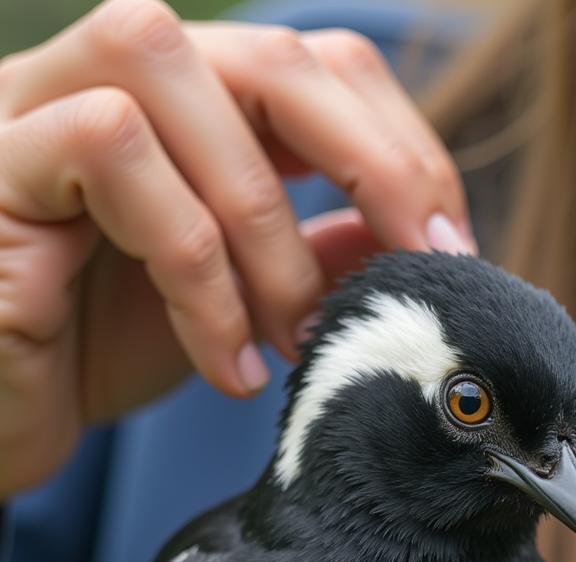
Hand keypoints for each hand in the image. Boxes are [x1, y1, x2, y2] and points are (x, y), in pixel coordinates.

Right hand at [0, 0, 473, 498]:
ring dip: (271, 233)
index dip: (403, 147)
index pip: (322, 67)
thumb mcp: (241, 302)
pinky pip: (110, 156)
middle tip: (417, 269)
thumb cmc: (107, 349)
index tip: (449, 250)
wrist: (0, 414)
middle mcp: (118, 80)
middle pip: (271, 52)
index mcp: (192, 107)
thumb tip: (412, 237)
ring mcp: (41, 104)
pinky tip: (228, 367)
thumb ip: (314, 256)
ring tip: (299, 342)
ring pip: (183, 81)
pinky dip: (196, 274)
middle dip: (372, 164)